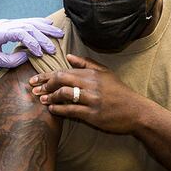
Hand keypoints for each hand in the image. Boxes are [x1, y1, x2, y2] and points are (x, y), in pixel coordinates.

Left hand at [0, 18, 63, 67]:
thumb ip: (12, 60)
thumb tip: (28, 56)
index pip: (21, 33)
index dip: (33, 43)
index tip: (40, 54)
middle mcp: (5, 25)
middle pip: (28, 26)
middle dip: (43, 36)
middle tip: (55, 45)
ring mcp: (7, 23)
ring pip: (29, 22)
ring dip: (45, 27)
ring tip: (58, 33)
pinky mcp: (10, 24)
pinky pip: (26, 21)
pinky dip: (38, 22)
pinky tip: (47, 24)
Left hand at [29, 54, 147, 134]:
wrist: (136, 111)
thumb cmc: (119, 92)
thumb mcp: (105, 73)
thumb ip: (86, 64)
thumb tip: (68, 56)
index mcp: (92, 73)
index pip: (64, 71)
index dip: (47, 75)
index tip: (35, 79)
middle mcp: (91, 84)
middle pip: (61, 79)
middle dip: (44, 84)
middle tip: (33, 89)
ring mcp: (92, 99)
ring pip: (64, 94)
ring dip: (49, 97)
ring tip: (41, 99)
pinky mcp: (93, 114)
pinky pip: (71, 110)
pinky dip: (59, 109)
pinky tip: (52, 110)